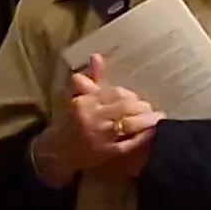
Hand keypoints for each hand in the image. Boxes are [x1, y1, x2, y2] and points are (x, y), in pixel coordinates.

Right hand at [31, 58, 159, 186]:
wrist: (54, 152)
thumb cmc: (68, 122)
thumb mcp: (77, 98)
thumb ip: (90, 78)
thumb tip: (97, 56)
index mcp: (84, 102)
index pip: (116, 93)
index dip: (131, 96)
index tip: (137, 100)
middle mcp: (91, 118)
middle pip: (126, 107)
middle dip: (142, 108)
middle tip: (150, 110)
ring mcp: (100, 137)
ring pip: (131, 124)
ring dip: (148, 121)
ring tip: (155, 119)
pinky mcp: (107, 153)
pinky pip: (131, 143)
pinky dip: (144, 137)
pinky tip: (151, 133)